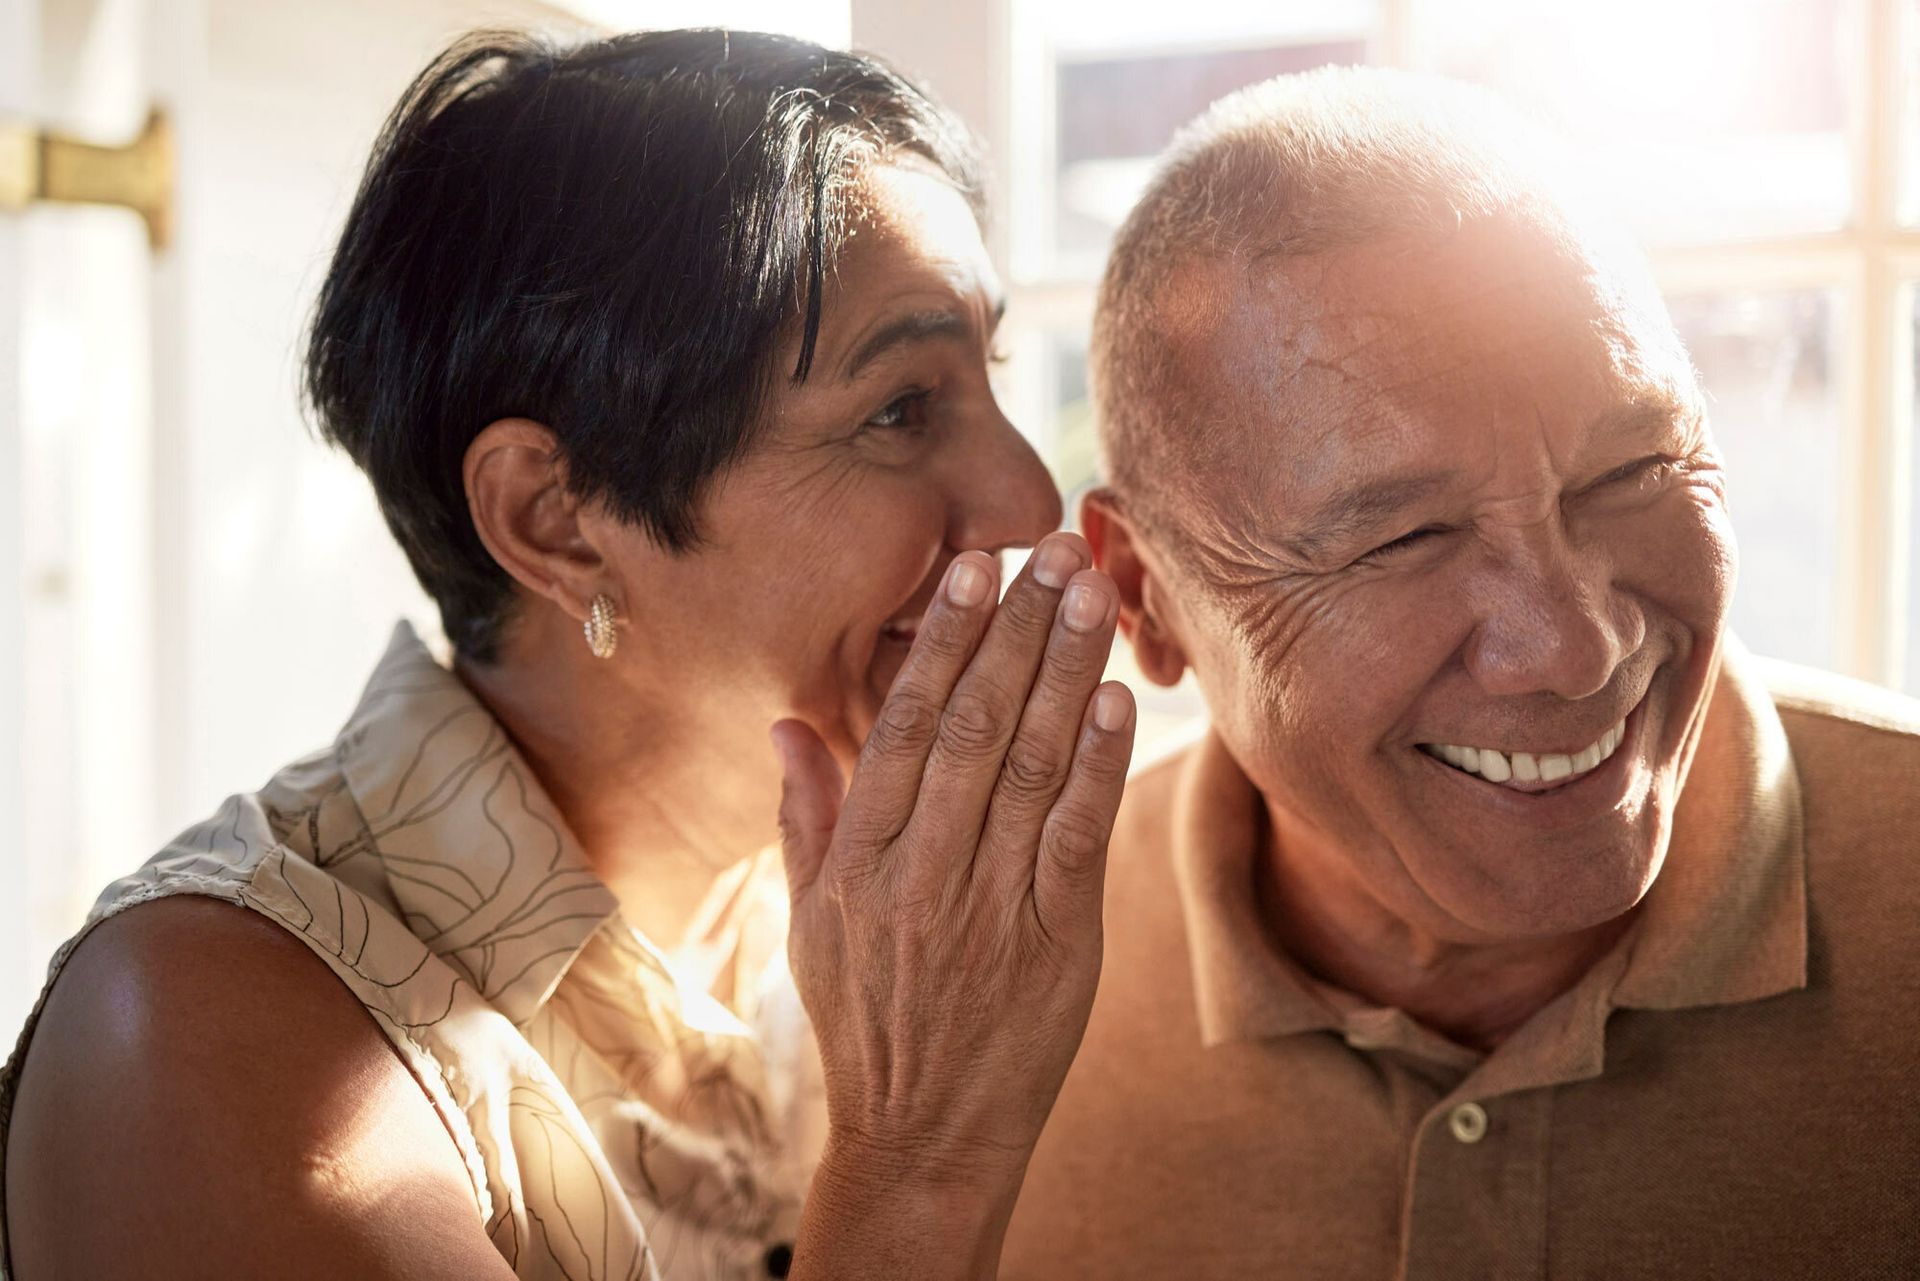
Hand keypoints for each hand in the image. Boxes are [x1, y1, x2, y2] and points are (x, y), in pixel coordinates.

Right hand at [773, 531, 1134, 1278]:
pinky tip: (1114, 701)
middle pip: (976, 727)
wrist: (923, 1133)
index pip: (905, 725)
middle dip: (1017, 629)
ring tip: (1091, 594)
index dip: (942, 640)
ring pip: (1032, 767)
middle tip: (1051, 549)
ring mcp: (990, 906)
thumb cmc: (867, 1018)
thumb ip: (806, 815)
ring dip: (1065, 671)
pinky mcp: (1056, 942)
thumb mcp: (811, 921)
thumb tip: (787, 723)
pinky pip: (1077, 838)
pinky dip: (1098, 766)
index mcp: (860, 860)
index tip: (969, 568)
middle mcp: (921, 873)